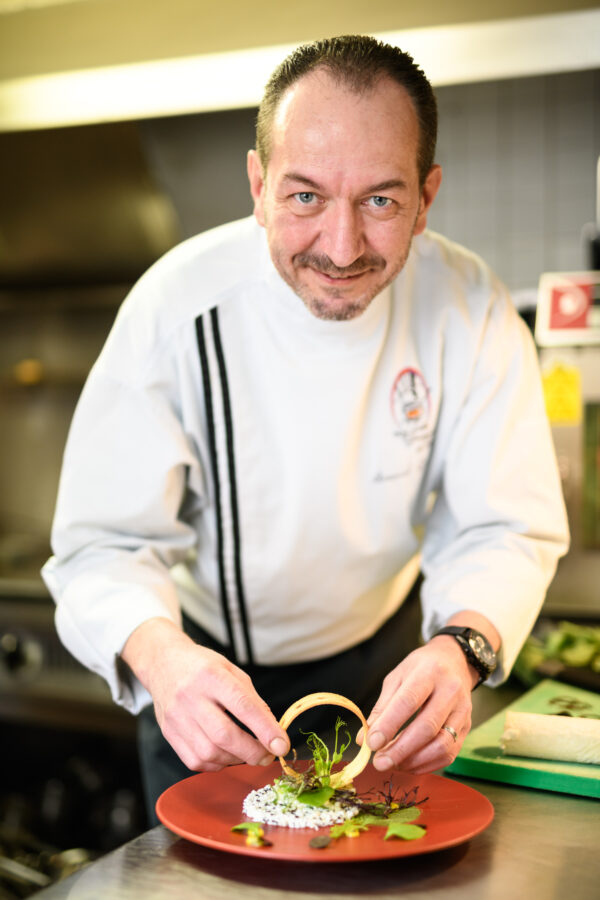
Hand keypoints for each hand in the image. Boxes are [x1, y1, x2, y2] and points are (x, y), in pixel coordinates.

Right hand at [122, 618, 289, 771]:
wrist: (163, 663)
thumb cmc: (202, 667)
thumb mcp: (231, 670)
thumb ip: (252, 699)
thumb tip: (271, 731)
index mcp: (211, 675)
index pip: (242, 705)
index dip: (265, 729)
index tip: (281, 745)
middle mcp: (191, 697)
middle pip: (224, 735)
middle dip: (252, 752)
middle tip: (268, 756)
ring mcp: (177, 717)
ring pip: (210, 752)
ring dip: (236, 759)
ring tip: (246, 751)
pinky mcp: (169, 733)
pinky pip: (197, 761)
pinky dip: (217, 763)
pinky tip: (225, 753)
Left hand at [363, 636, 476, 773]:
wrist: (454, 661)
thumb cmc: (421, 669)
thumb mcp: (397, 677)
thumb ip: (381, 708)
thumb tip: (364, 739)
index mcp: (428, 672)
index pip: (408, 701)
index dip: (389, 725)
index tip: (372, 743)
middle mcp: (450, 691)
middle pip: (427, 727)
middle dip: (401, 750)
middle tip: (380, 763)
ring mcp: (462, 710)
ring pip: (442, 745)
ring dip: (415, 760)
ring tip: (394, 764)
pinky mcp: (467, 727)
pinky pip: (450, 753)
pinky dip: (427, 764)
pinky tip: (410, 764)